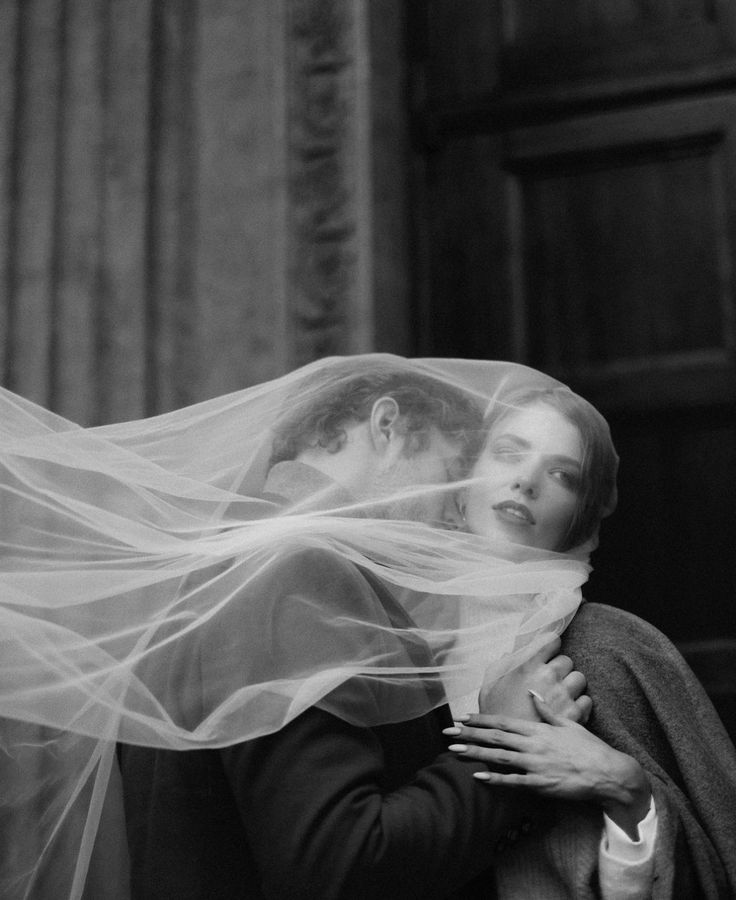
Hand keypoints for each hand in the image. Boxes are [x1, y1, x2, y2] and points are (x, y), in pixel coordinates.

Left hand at [445, 695, 650, 839]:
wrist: (607, 773)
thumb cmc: (588, 748)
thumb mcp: (567, 724)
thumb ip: (546, 710)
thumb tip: (533, 693)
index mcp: (538, 729)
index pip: (503, 721)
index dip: (481, 719)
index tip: (462, 717)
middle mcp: (533, 744)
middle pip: (495, 737)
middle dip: (469, 733)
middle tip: (447, 732)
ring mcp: (536, 764)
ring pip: (499, 757)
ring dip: (476, 753)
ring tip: (454, 751)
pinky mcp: (541, 784)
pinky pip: (514, 782)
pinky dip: (496, 779)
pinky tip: (478, 777)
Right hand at [478, 636, 591, 723]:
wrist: (506, 748)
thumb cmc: (496, 715)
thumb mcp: (490, 685)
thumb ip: (502, 665)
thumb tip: (509, 653)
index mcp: (529, 665)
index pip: (551, 640)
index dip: (549, 646)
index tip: (546, 653)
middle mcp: (548, 677)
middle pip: (566, 660)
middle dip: (559, 669)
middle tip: (548, 681)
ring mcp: (563, 696)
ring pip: (579, 679)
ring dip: (570, 686)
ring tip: (558, 696)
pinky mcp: (574, 715)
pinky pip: (586, 701)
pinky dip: (578, 705)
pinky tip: (565, 710)